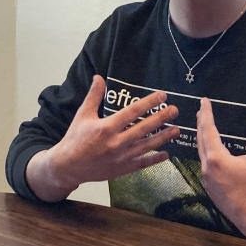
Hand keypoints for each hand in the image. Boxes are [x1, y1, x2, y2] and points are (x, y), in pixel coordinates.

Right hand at [27, 75, 178, 200]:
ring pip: (147, 146)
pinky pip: (143, 164)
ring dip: (163, 137)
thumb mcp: (83, 115)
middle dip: (161, 118)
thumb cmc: (75, 138)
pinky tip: (166, 154)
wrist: (68, 166)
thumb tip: (98, 77)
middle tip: (175, 110)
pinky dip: (155, 159)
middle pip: (144, 128)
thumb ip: (93, 96)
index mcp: (107, 127)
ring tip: (177, 129)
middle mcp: (116, 142)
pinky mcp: (122, 169)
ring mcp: (121, 158)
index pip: (133, 112)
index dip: (149, 102)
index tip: (162, 95)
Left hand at [196, 97, 245, 233]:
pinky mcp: (213, 191)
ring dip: (203, 140)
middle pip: (202, 141)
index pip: (208, 129)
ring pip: (203, 155)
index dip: (206, 113)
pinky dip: (207, 156)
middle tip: (202, 111)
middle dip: (202, 124)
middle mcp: (208, 169)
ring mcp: (209, 182)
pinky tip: (213, 158)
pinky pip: (206, 168)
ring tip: (206, 131)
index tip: (204, 101)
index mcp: (217, 158)